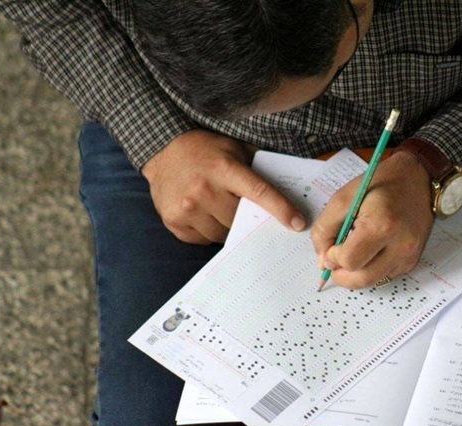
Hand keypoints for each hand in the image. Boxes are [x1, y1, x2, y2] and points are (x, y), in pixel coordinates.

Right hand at [142, 129, 305, 243]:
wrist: (163, 151)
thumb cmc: (206, 150)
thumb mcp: (235, 149)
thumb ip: (258, 168)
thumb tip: (291, 189)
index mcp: (224, 169)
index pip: (260, 193)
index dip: (282, 210)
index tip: (298, 224)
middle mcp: (204, 189)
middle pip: (240, 219)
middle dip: (245, 216)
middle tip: (239, 205)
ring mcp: (187, 208)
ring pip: (222, 234)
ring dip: (226, 225)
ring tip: (218, 207)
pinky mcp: (174, 222)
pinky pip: (203, 239)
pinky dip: (208, 231)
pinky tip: (203, 213)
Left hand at [310, 151, 433, 288]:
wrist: (417, 178)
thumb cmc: (379, 184)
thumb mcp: (342, 199)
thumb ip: (324, 230)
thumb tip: (323, 261)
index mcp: (382, 225)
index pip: (350, 261)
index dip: (333, 256)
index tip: (332, 244)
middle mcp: (400, 245)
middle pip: (361, 279)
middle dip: (342, 273)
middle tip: (335, 260)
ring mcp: (409, 255)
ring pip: (373, 281)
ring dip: (356, 273)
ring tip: (352, 252)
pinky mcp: (412, 260)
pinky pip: (385, 276)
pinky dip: (372, 269)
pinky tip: (371, 250)